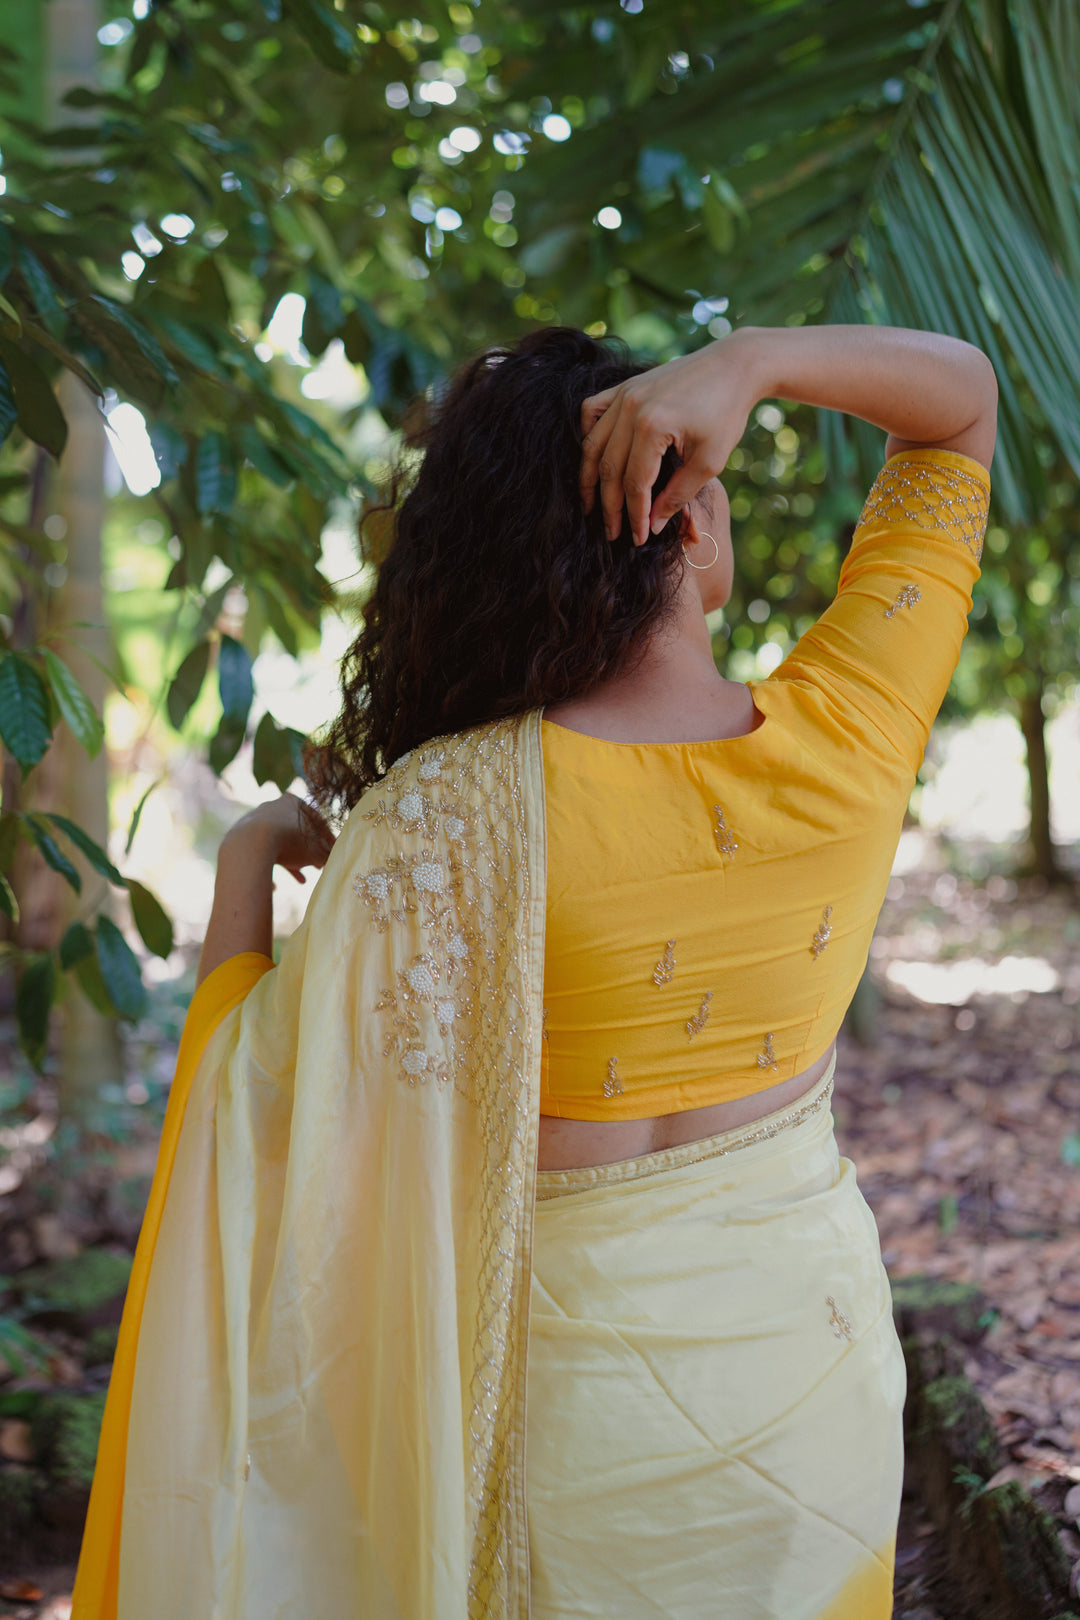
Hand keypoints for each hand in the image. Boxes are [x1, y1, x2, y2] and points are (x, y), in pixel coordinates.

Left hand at [224, 792, 335, 884]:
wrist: (251, 844)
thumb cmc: (291, 843)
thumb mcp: (316, 850)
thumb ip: (328, 852)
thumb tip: (335, 857)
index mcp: (295, 802)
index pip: (317, 822)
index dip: (328, 841)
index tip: (332, 856)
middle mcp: (275, 806)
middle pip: (298, 833)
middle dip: (309, 853)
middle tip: (318, 868)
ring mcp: (258, 820)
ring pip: (281, 843)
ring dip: (294, 862)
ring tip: (303, 880)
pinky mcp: (245, 835)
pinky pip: (264, 849)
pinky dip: (274, 864)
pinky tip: (278, 885)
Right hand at [579, 331, 757, 545]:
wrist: (734, 365)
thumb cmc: (727, 413)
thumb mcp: (710, 461)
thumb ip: (679, 495)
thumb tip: (653, 525)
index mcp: (653, 426)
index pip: (635, 484)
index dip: (635, 516)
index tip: (639, 539)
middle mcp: (631, 408)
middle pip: (609, 469)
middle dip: (610, 506)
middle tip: (611, 533)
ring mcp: (623, 394)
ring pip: (593, 445)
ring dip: (589, 479)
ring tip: (591, 506)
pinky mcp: (624, 386)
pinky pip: (591, 411)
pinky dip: (588, 435)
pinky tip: (593, 458)